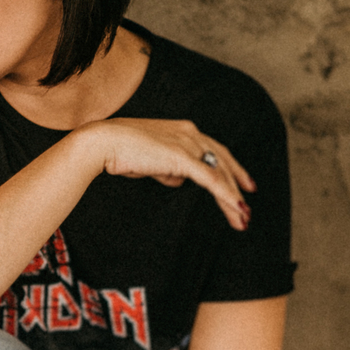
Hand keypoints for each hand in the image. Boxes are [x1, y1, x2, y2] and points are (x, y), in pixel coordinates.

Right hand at [78, 117, 255, 230]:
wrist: (103, 143)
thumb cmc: (118, 151)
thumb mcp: (149, 160)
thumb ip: (167, 168)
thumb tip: (178, 179)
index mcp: (183, 130)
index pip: (215, 151)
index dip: (232, 168)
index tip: (243, 184)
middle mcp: (191, 133)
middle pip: (223, 163)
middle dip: (237, 187)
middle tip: (246, 210)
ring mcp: (188, 144)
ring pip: (220, 174)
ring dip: (232, 199)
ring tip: (242, 219)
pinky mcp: (182, 157)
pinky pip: (211, 179)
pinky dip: (226, 195)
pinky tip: (236, 209)